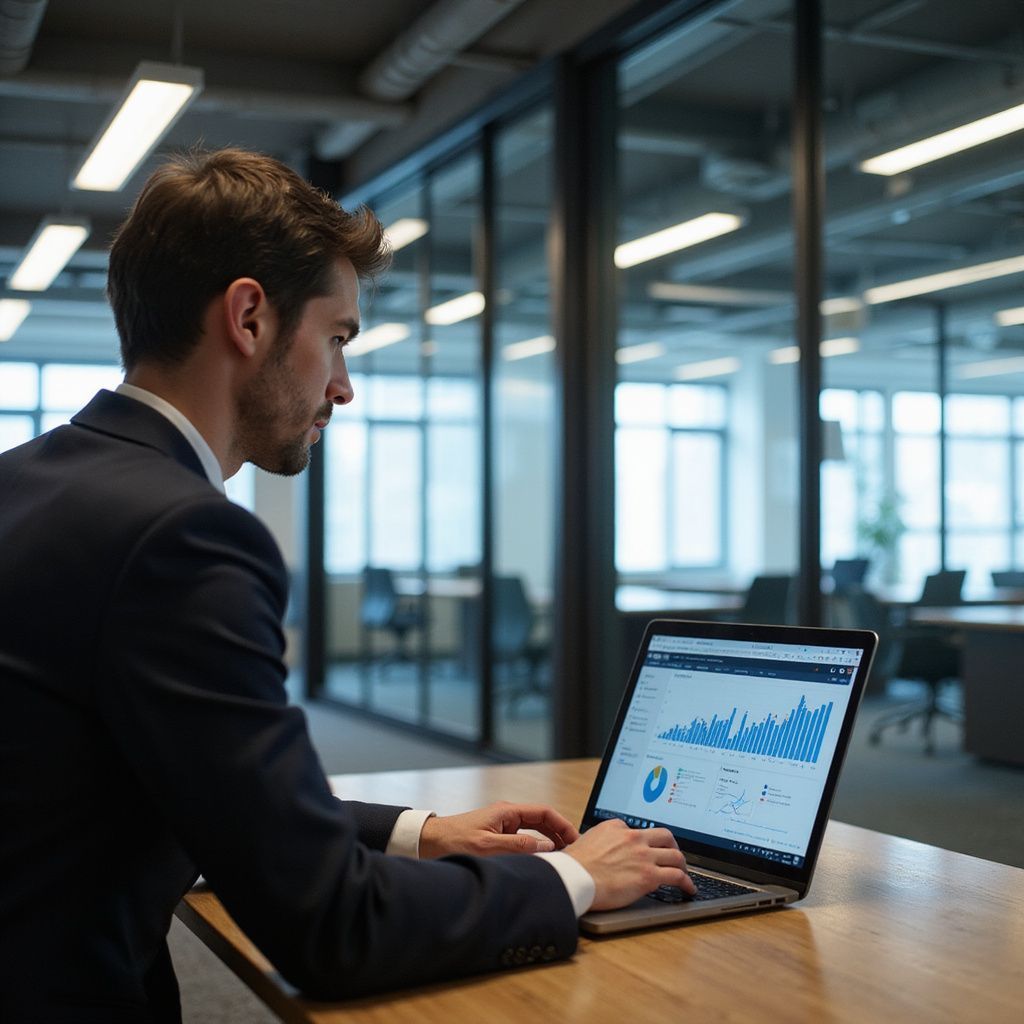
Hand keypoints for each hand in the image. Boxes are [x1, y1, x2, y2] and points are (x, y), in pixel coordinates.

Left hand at [419, 801, 580, 858]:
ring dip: (548, 841)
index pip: (544, 812)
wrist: (429, 843)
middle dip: (559, 834)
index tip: (576, 839)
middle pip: (542, 821)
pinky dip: (535, 848)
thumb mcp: (489, 846)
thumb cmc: (454, 841)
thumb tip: (547, 846)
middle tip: (574, 851)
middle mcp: (507, 816)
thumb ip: (519, 846)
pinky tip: (539, 860)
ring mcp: (502, 826)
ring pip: (533, 831)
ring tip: (561, 857)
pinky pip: (523, 839)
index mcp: (507, 812)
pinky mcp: (497, 837)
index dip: (562, 825)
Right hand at [565, 819, 694, 910]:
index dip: (647, 842)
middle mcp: (633, 838)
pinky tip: (688, 889)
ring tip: (684, 873)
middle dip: (672, 846)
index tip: (649, 850)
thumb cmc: (574, 865)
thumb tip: (601, 850)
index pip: (640, 831)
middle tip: (673, 855)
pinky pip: (677, 876)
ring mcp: (643, 856)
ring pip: (675, 855)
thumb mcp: (587, 841)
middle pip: (665, 837)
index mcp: (617, 827)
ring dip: (682, 865)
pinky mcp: (649, 876)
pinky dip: (687, 882)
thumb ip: (600, 842)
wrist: (574, 877)